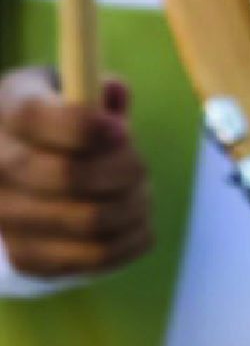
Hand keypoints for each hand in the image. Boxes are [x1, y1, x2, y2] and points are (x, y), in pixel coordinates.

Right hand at [0, 66, 151, 278]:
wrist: (16, 175)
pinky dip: (130, 240)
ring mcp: (4, 219)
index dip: (86, 127)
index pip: (34, 119)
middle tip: (139, 167)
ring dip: (133, 206)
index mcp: (7, 114)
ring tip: (140, 193)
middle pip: (69, 176)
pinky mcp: (25, 257)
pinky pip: (90, 259)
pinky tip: (138, 223)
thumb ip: (93, 86)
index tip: (122, 130)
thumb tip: (112, 95)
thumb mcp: (68, 88)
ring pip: (88, 222)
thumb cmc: (56, 122)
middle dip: (124, 169)